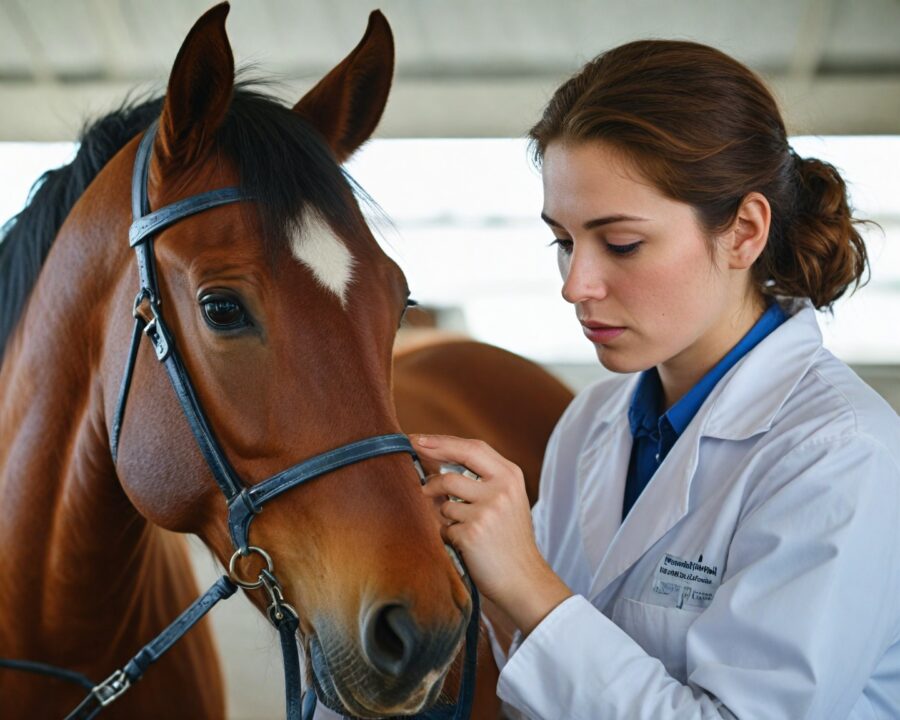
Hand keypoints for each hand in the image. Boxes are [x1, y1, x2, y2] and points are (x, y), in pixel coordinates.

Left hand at [412, 433, 572, 636]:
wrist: (524, 579)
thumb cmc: (509, 541)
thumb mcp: (507, 500)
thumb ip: (482, 479)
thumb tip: (437, 461)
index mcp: (511, 476)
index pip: (474, 448)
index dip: (443, 442)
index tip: (419, 439)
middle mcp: (501, 489)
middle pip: (455, 465)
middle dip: (429, 458)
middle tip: (411, 455)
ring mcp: (487, 510)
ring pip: (444, 501)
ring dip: (444, 514)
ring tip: (462, 528)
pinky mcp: (473, 532)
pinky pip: (444, 527)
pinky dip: (448, 536)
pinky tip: (466, 546)